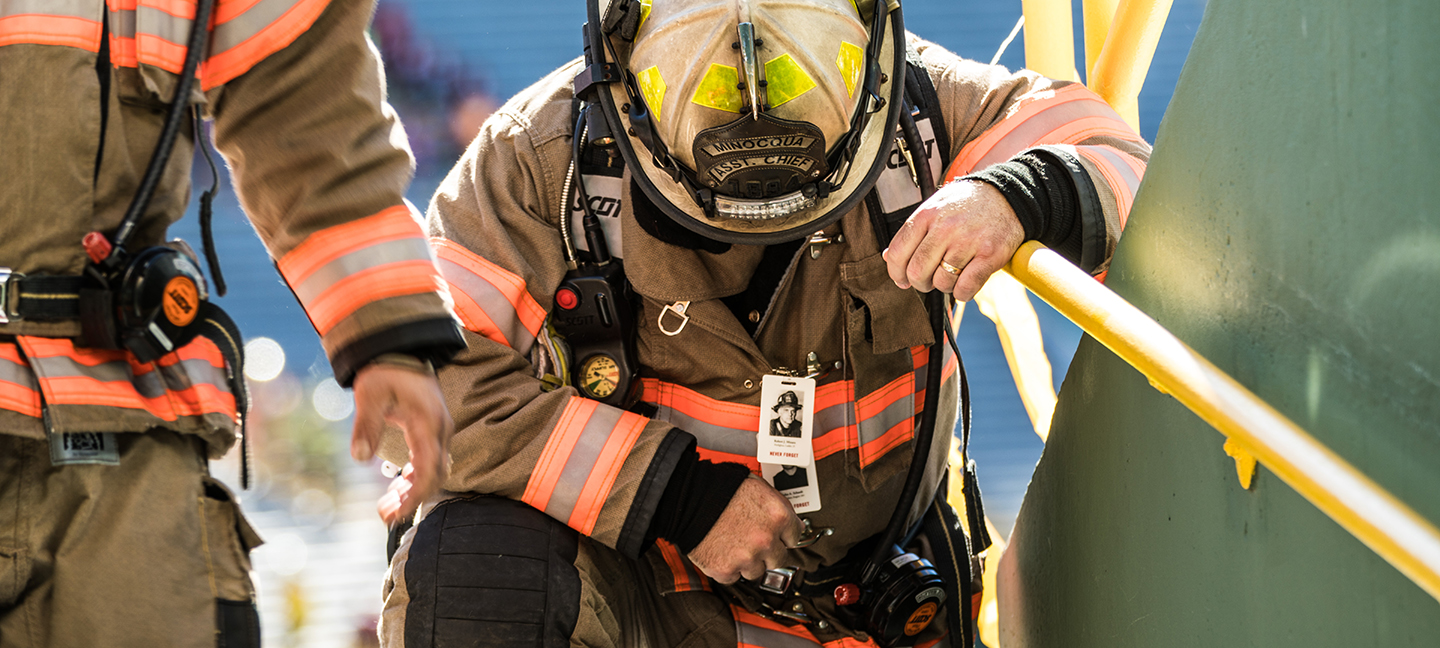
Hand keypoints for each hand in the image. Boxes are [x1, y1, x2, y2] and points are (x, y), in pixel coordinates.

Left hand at [351, 362, 453, 525]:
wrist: (401, 350)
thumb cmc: (386, 370)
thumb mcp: (370, 394)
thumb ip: (366, 425)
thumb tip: (359, 457)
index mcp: (428, 424)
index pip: (429, 470)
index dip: (414, 496)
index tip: (396, 514)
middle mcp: (440, 430)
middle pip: (435, 476)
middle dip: (412, 499)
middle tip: (385, 515)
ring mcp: (439, 431)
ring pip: (433, 471)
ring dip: (412, 491)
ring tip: (386, 506)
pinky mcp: (432, 431)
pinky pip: (429, 461)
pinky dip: (415, 478)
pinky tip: (397, 487)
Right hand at [687, 476, 802, 584]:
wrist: (688, 498)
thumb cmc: (720, 488)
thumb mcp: (757, 487)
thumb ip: (775, 507)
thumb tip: (786, 520)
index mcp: (778, 516)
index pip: (795, 537)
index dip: (783, 535)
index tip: (778, 537)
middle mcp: (766, 539)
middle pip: (779, 559)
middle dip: (767, 552)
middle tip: (752, 542)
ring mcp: (747, 557)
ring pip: (756, 571)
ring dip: (747, 561)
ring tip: (733, 544)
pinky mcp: (726, 570)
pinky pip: (733, 577)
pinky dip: (727, 568)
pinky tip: (721, 551)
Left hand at [882, 179, 1024, 300]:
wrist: (1007, 193)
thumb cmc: (967, 204)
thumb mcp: (934, 207)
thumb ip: (912, 232)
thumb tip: (888, 257)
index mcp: (927, 215)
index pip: (898, 253)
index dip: (896, 273)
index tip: (902, 279)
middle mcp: (945, 228)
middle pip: (917, 272)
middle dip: (920, 283)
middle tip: (930, 279)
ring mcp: (968, 241)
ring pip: (942, 283)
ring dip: (945, 286)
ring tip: (953, 274)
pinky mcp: (990, 255)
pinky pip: (966, 288)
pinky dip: (963, 293)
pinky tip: (966, 283)